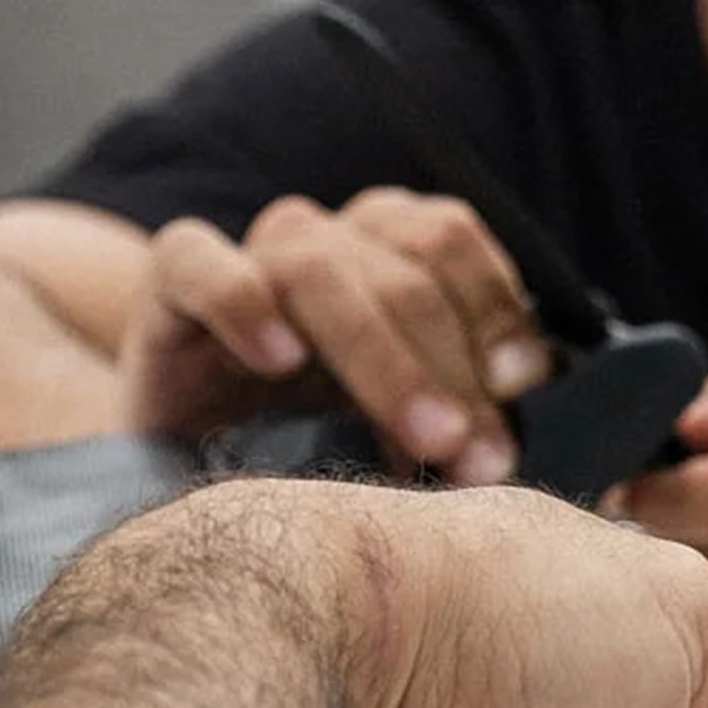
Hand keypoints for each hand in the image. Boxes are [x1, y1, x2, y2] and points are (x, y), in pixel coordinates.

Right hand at [114, 187, 552, 477]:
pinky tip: (279, 361)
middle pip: (403, 267)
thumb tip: (538, 429)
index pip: (450, 238)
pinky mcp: (169, 287)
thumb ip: (469, 411)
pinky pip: (199, 260)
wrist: (186, 470)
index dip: (494, 304)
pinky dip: (243, 301)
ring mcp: (247, 259)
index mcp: (389, 252)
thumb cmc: (314, 448)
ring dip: (381, 356)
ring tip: (419, 439)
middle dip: (452, 367)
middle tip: (479, 457)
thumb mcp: (405, 431)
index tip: (525, 386)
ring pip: (319, 265)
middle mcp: (326, 241)